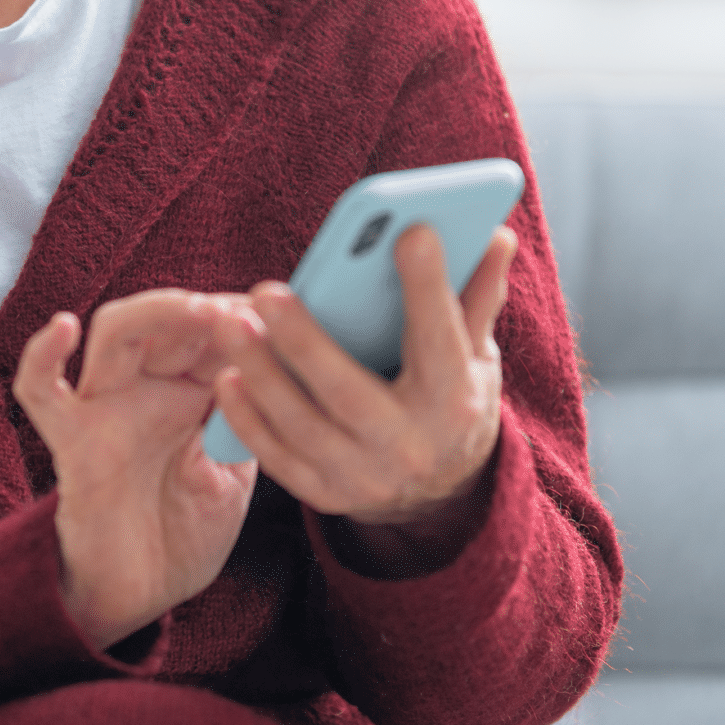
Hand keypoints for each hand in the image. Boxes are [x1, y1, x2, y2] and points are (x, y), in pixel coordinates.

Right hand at [13, 289, 260, 650]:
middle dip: (208, 306)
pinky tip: (64, 327)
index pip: (211, 330)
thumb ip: (249, 422)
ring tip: (199, 311)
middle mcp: (145, 388)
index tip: (282, 313)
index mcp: (189, 391)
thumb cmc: (188, 532)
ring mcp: (105, 407)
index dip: (242, 314)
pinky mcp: (71, 440)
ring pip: (114, 332)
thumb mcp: (237, 471)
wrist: (144, 595)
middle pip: (166, 318)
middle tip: (247, 311)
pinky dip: (41, 356)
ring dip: (157, 311)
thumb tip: (283, 364)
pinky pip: (40, 392)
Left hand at [211, 224, 516, 561]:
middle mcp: (410, 446)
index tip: (411, 231)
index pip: (440, 338)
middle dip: (305, 342)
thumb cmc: (454, 396)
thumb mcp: (476, 352)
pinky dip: (250, 421)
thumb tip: (498, 235)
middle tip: (266, 291)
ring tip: (231, 325)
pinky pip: (280, 458)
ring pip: (304, 426)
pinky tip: (226, 379)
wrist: (443, 490)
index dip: (428, 287)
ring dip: (263, 375)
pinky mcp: (327, 493)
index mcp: (455, 401)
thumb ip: (477, 295)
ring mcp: (365, 476)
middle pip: (350, 391)